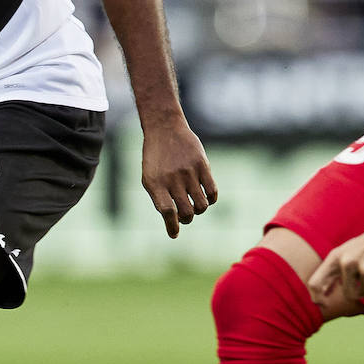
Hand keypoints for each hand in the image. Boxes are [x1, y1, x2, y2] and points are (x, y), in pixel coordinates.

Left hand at [141, 117, 216, 238]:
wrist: (164, 129)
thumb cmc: (156, 159)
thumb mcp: (150, 178)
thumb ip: (160, 200)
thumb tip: (174, 224)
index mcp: (155, 184)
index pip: (167, 212)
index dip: (172, 226)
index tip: (174, 233)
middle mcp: (172, 179)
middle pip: (186, 212)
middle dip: (186, 219)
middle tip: (185, 215)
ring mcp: (188, 172)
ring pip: (201, 206)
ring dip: (199, 211)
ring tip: (194, 206)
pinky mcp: (202, 165)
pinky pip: (213, 192)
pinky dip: (211, 200)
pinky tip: (206, 197)